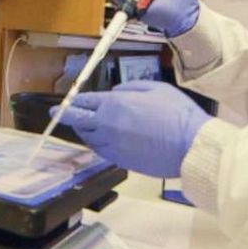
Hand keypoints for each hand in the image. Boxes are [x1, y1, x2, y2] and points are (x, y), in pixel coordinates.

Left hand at [51, 81, 210, 177]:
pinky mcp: (120, 160)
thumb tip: (116, 93)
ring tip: (82, 126)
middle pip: (78, 121)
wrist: (190, 145)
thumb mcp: (155, 88)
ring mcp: (113, 145)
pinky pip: (101, 151)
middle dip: (65, 115)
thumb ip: (130, 88)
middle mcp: (107, 125)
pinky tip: (100, 140)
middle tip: (57, 113)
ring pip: (89, 138)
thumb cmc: (177, 114)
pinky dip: (97, 143)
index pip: (85, 102)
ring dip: (83, 130)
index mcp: (114, 104)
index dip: (73, 101)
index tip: (65, 102)